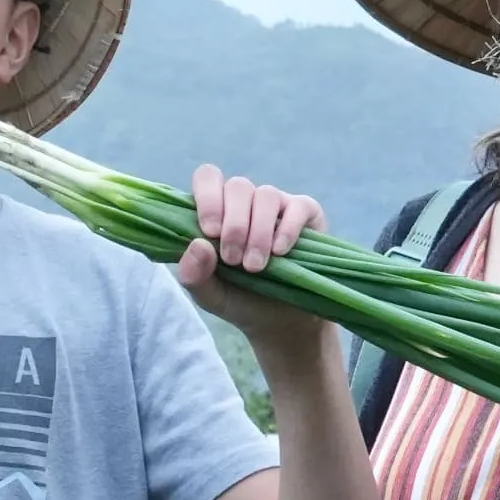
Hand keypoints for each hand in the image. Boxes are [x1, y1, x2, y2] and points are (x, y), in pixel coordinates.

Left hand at [174, 163, 329, 360]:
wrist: (280, 321)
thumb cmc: (240, 299)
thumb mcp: (210, 295)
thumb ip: (193, 274)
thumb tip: (197, 244)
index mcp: (217, 211)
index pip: (208, 178)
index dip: (207, 198)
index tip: (210, 233)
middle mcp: (246, 202)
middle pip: (237, 186)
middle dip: (234, 225)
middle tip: (233, 260)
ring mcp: (277, 205)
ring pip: (265, 195)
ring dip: (258, 232)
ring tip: (254, 267)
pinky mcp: (306, 214)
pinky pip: (298, 207)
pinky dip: (287, 229)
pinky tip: (280, 253)